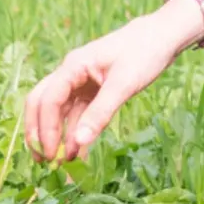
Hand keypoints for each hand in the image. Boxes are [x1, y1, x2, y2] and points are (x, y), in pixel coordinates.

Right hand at [22, 5, 197, 162]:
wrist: (164, 36)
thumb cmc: (145, 52)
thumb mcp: (124, 83)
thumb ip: (101, 112)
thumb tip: (77, 143)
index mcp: (73, 66)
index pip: (48, 99)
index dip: (45, 129)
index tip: (50, 155)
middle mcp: (71, 74)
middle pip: (43, 104)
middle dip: (39, 133)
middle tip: (44, 161)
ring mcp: (81, 83)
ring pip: (60, 113)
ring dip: (59, 137)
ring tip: (62, 166)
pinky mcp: (93, 91)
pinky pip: (78, 115)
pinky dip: (76, 133)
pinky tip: (79, 154)